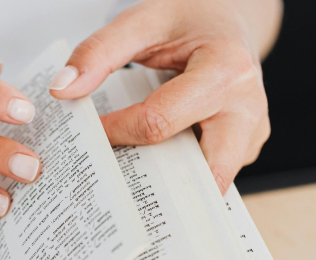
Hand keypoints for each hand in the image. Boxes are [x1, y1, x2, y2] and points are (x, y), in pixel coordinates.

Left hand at [48, 0, 280, 193]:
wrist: (230, 19)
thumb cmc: (191, 18)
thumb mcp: (142, 21)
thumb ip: (99, 52)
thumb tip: (63, 90)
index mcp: (226, 71)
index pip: (159, 122)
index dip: (117, 132)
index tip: (90, 132)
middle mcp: (247, 108)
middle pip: (199, 172)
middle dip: (157, 185)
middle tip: (115, 181)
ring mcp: (253, 132)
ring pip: (209, 183)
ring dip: (171, 186)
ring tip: (135, 175)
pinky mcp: (248, 146)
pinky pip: (212, 174)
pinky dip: (182, 174)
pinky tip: (158, 163)